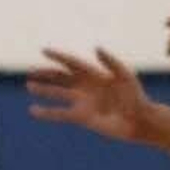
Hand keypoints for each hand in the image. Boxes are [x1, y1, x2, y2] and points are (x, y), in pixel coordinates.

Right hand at [27, 47, 153, 142]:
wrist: (140, 121)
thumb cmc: (136, 97)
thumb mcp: (126, 76)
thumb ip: (111, 62)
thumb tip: (96, 48)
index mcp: (96, 74)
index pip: (72, 63)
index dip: (58, 56)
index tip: (44, 51)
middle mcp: (87, 87)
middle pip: (62, 77)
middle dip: (47, 73)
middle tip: (31, 71)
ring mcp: (84, 102)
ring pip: (59, 94)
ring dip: (44, 90)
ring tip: (29, 85)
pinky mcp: (82, 117)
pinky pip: (61, 114)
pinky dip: (47, 113)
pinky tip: (33, 111)